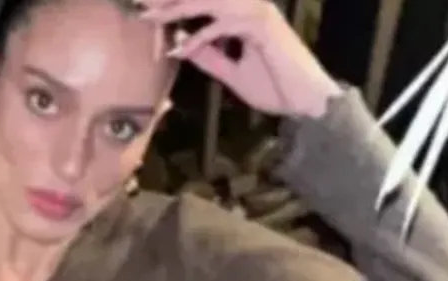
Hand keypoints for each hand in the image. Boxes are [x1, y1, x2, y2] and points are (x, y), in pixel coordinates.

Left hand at [139, 0, 340, 117]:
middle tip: (140, 2)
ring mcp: (257, 14)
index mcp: (242, 15)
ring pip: (210, 1)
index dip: (175, 4)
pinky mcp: (262, 27)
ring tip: (152, 16)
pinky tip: (182, 47)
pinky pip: (224, 25)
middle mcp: (250, 7)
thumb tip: (181, 43)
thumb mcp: (232, 72)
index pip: (203, 2)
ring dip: (179, 7)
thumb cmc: (276, 87)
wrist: (307, 102)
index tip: (146, 7)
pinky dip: (201, 36)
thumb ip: (209, 56)